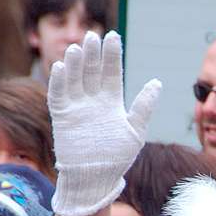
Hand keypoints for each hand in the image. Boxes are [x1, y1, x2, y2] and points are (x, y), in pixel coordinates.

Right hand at [49, 31, 161, 215]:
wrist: (95, 179)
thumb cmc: (117, 157)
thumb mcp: (135, 131)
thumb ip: (143, 107)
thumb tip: (157, 82)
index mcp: (111, 101)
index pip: (112, 72)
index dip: (112, 55)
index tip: (114, 36)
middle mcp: (93, 101)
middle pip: (92, 71)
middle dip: (92, 54)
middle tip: (94, 37)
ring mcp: (76, 107)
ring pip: (74, 79)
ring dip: (75, 64)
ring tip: (77, 48)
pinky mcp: (62, 117)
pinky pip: (58, 95)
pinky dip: (58, 82)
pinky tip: (60, 67)